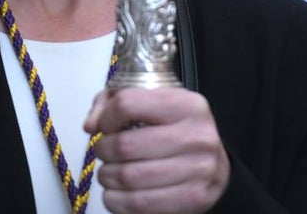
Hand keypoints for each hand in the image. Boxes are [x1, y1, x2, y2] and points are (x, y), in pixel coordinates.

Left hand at [84, 87, 229, 213]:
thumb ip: (113, 103)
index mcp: (185, 104)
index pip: (127, 104)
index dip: (106, 117)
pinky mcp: (194, 198)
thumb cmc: (175, 129)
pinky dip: (117, 201)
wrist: (214, 162)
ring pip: (130, 177)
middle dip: (104, 150)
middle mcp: (196, 135)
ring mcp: (198, 169)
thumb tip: (91, 126)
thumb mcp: (150, 103)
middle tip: (104, 152)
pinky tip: (116, 194)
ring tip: (108, 173)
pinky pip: (141, 204)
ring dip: (108, 177)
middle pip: (125, 145)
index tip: (105, 126)